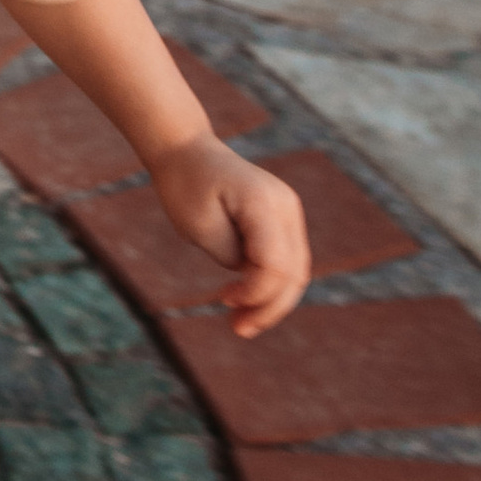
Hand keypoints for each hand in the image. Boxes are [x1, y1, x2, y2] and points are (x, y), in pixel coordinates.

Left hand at [149, 135, 310, 337]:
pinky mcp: (282, 219)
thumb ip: (231, 254)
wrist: (186, 151)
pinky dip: (270, 285)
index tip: (225, 300)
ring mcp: (289, 212)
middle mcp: (286, 206)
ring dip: (273, 301)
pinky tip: (246, 301)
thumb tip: (253, 278)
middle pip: (294, 272)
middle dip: (270, 308)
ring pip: (296, 271)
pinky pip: (286, 260)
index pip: (275, 264)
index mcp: (265, 203)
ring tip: (241, 323)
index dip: (256, 293)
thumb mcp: (198, 225)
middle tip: (238, 329)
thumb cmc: (185, 185)